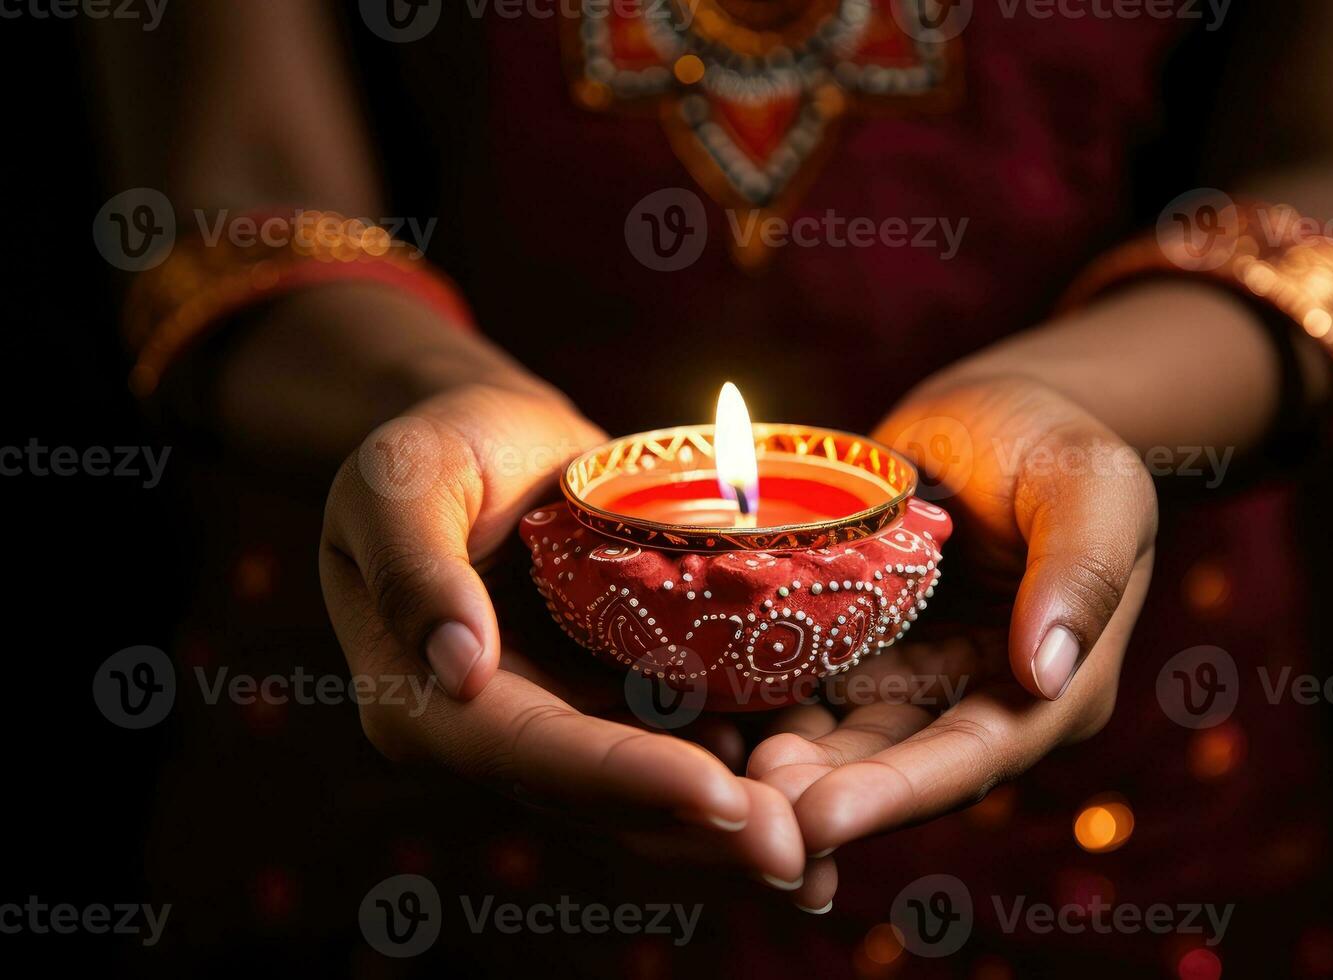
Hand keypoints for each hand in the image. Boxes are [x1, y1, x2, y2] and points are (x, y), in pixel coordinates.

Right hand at [319, 383, 807, 888]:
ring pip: (645, 795)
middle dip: (696, 829)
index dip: (624, 777)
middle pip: (599, 799)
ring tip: (816, 843)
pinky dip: (735, 768)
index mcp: (424, 700)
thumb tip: (458, 666)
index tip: (716, 794)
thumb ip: (415, 566)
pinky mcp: (609, 699)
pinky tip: (806, 782)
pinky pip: (674, 746)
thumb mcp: (402, 478)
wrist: (493, 435)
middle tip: (794, 855)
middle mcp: (492, 734)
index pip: (531, 753)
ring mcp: (558, 722)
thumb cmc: (436, 446)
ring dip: (727, 823)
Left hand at [748, 375, 1156, 854]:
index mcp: (1057, 687)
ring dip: (794, 762)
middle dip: (828, 794)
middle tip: (750, 810)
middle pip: (903, 764)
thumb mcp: (1089, 485)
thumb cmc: (1054, 439)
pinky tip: (714, 722)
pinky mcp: (871, 647)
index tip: (824, 818)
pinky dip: (772, 705)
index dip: (901, 792)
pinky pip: (820, 686)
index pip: (977, 754)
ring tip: (724, 775)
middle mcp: (985, 699)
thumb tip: (1047, 673)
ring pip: (851, 738)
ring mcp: (922, 677)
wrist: (995, 411)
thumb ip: (1080, 571)